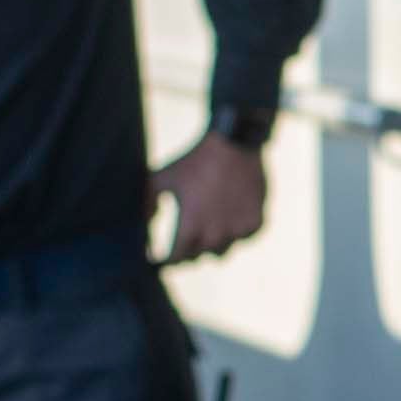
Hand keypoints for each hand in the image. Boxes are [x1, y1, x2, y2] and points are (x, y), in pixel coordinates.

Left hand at [150, 130, 272, 264]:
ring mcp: (239, 231)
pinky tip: (230, 216)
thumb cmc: (193, 160)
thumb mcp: (160, 178)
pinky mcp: (257, 223)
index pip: (175, 259)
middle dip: (187, 250)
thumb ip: (146, 204)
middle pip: (197, 258)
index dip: (165, 259)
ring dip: (212, 244)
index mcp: (189, 227)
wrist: (233, 141)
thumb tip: (142, 226)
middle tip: (183, 240)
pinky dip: (236, 232)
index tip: (160, 257)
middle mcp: (215, 235)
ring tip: (208, 226)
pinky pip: (244, 239)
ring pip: (221, 252)